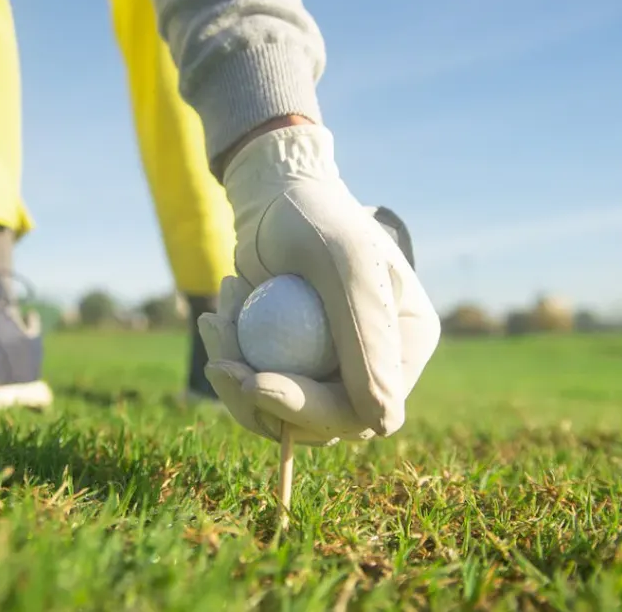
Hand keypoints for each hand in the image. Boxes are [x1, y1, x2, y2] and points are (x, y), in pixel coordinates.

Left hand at [197, 124, 440, 444]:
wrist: (273, 198)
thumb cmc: (312, 217)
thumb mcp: (342, 265)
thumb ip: (366, 339)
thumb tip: (382, 424)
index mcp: (406, 344)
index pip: (366, 412)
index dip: (310, 411)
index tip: (252, 382)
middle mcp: (375, 364)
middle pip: (319, 422)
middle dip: (258, 393)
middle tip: (218, 353)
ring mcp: (331, 368)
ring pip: (280, 413)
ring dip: (237, 372)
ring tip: (218, 316)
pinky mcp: (292, 366)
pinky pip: (257, 391)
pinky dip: (230, 360)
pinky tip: (216, 319)